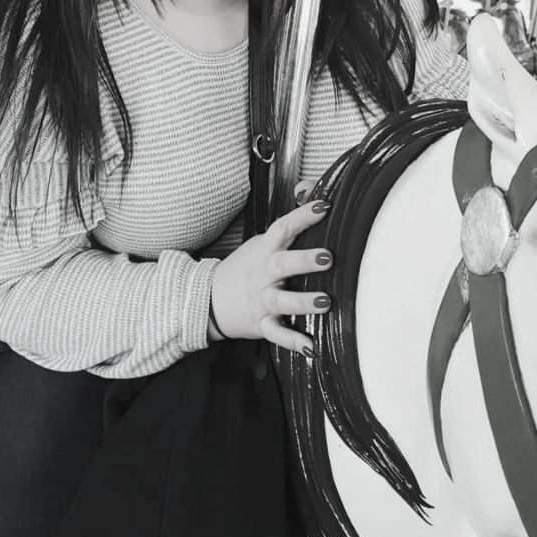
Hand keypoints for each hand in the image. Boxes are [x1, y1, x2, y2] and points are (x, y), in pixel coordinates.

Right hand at [209, 199, 332, 356]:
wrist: (208, 300)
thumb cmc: (244, 268)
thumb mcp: (261, 242)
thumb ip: (288, 221)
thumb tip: (307, 188)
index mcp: (265, 251)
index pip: (284, 228)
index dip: (302, 216)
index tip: (324, 206)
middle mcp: (264, 274)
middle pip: (283, 265)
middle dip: (305, 261)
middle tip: (328, 257)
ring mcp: (262, 300)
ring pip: (282, 302)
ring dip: (303, 302)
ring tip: (325, 302)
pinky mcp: (261, 324)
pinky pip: (277, 334)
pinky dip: (293, 342)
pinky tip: (311, 347)